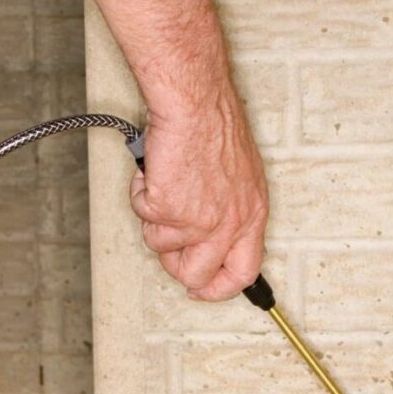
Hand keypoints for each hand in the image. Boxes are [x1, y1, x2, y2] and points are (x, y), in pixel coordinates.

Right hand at [129, 87, 268, 301]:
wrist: (194, 104)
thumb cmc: (212, 125)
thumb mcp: (238, 175)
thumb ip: (228, 210)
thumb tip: (208, 237)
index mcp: (252, 215)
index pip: (243, 272)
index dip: (218, 289)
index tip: (200, 290)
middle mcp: (229, 224)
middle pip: (196, 275)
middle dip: (173, 262)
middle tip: (166, 234)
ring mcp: (199, 221)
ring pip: (160, 246)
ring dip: (154, 216)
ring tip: (165, 181)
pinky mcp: (169, 210)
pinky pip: (142, 216)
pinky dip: (140, 192)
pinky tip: (156, 170)